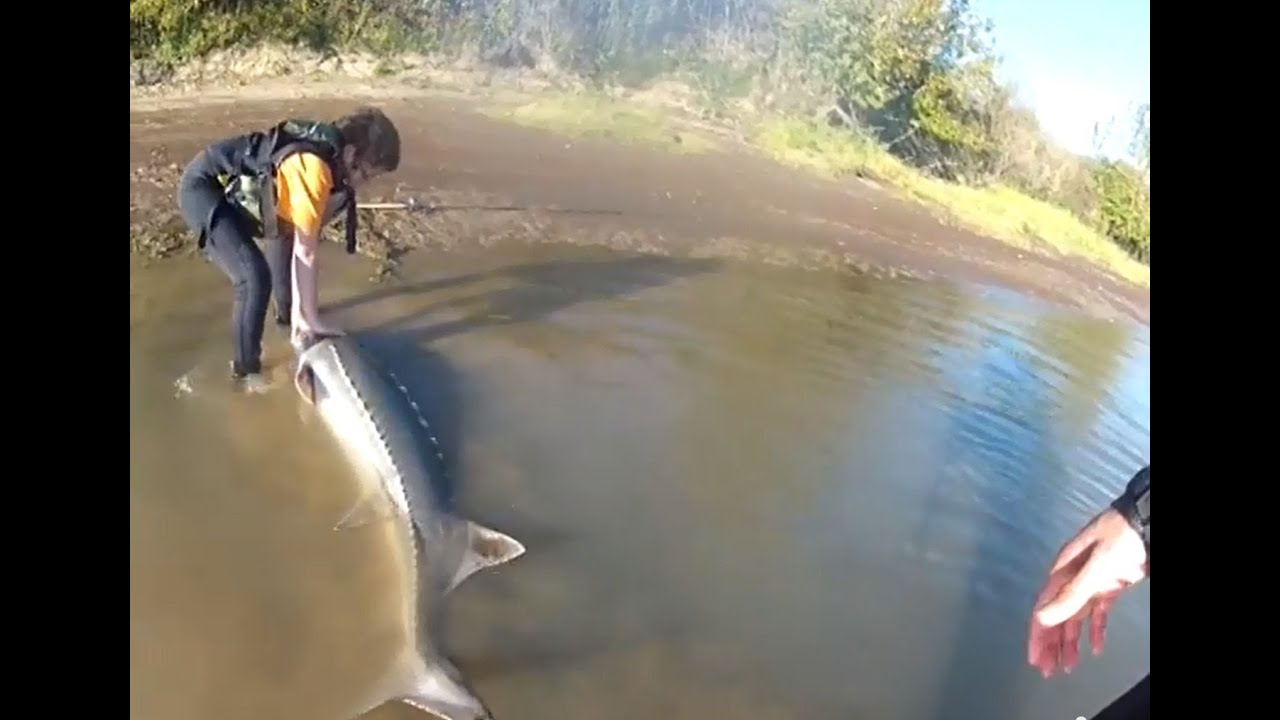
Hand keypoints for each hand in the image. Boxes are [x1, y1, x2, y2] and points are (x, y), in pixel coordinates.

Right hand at [1027, 508, 1147, 677]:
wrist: (1147, 522)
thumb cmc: (1120, 542)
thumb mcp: (1094, 569)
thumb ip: (1070, 595)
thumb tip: (1041, 618)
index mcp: (1062, 573)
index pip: (1043, 610)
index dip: (1038, 636)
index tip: (1036, 659)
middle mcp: (1071, 579)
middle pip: (1056, 617)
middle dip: (1052, 644)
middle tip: (1049, 671)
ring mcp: (1090, 583)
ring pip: (1075, 618)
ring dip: (1071, 642)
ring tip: (1070, 666)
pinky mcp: (1108, 587)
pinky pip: (1097, 613)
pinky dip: (1096, 630)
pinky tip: (1096, 648)